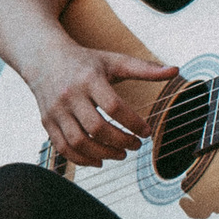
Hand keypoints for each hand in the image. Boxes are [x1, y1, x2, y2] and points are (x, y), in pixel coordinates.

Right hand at [28, 41, 178, 168]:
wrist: (43, 58)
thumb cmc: (85, 62)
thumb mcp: (113, 61)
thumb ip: (144, 69)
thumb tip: (175, 70)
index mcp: (89, 78)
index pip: (114, 107)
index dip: (133, 123)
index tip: (147, 131)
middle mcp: (69, 95)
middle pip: (96, 127)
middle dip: (120, 141)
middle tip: (136, 146)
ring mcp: (56, 110)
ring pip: (78, 142)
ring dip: (102, 154)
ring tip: (120, 154)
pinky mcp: (46, 122)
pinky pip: (63, 148)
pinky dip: (81, 159)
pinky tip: (98, 160)